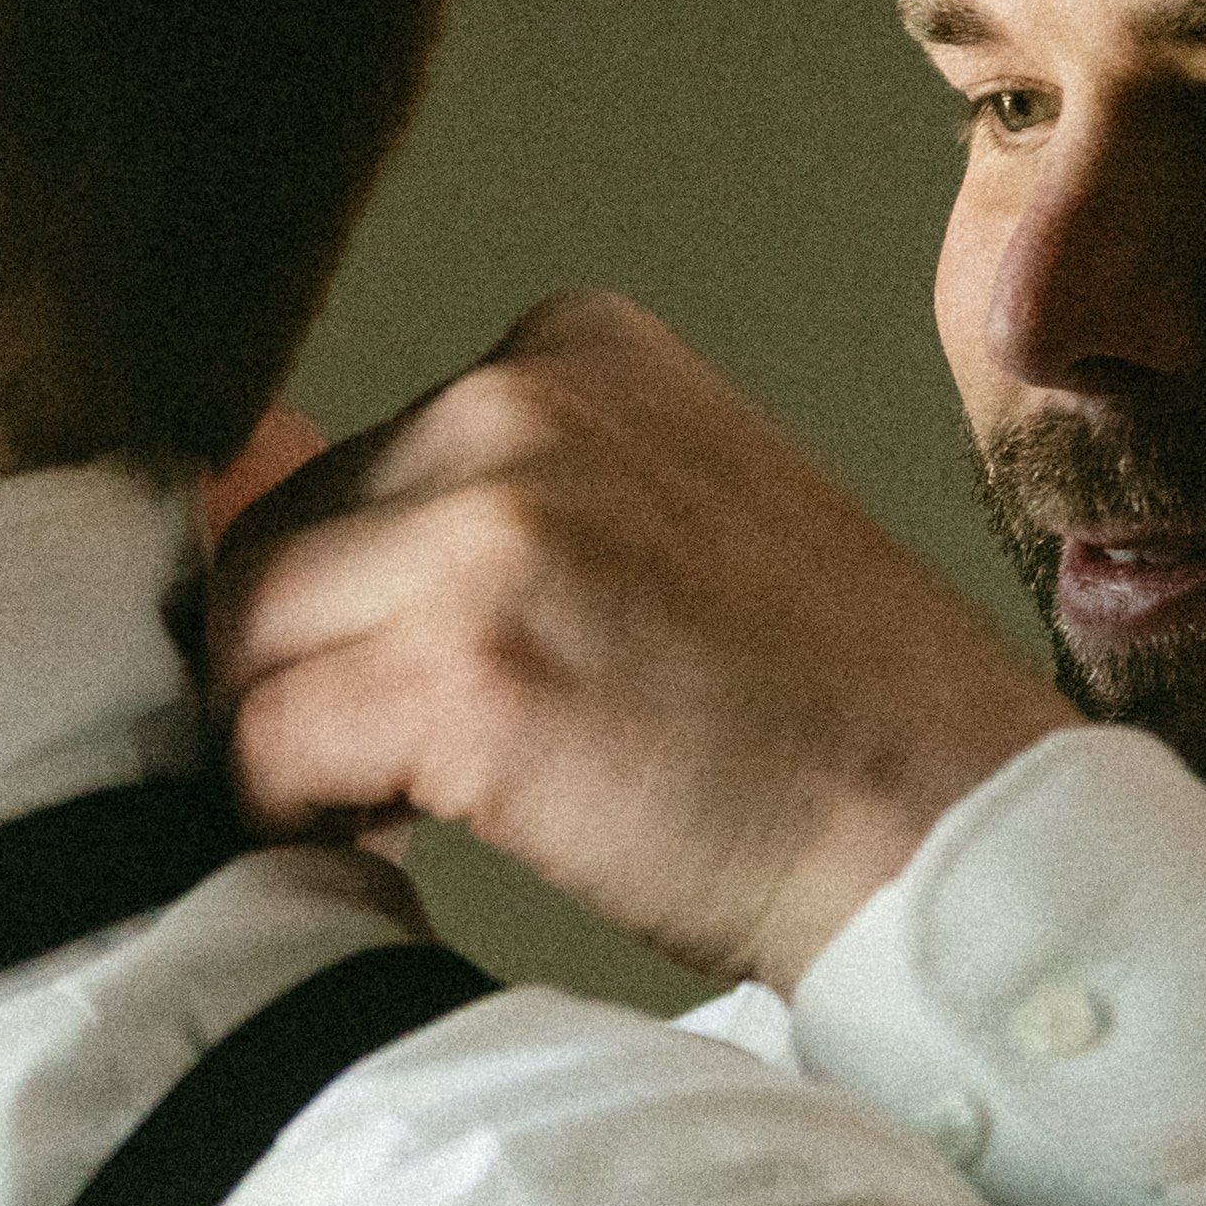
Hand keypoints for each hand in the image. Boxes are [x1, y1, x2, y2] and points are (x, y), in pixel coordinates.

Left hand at [206, 291, 1056, 994]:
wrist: (955, 837)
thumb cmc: (830, 725)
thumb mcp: (672, 532)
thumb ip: (498, 505)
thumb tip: (250, 485)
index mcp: (578, 350)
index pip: (356, 468)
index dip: (364, 608)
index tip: (448, 696)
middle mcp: (520, 405)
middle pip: (278, 545)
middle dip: (308, 673)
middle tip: (403, 781)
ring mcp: (489, 533)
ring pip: (252, 643)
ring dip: (296, 749)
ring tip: (413, 816)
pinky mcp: (463, 672)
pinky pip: (269, 748)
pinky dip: (298, 821)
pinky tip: (402, 854)